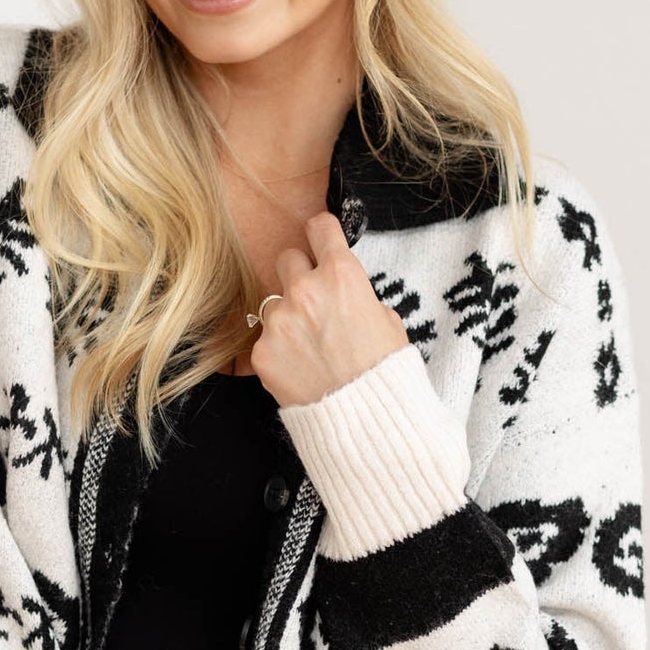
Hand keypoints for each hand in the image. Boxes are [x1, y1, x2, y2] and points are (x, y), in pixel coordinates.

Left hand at [250, 210, 409, 406]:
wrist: (367, 421)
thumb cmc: (386, 372)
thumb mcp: (388, 323)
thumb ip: (360, 298)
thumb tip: (346, 297)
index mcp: (342, 275)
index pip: (320, 228)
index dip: (321, 232)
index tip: (319, 237)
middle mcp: (305, 290)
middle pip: (286, 258)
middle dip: (299, 274)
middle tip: (312, 300)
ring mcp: (279, 321)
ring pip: (272, 303)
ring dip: (287, 317)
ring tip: (309, 347)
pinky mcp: (261, 352)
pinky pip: (265, 340)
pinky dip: (279, 352)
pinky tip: (300, 370)